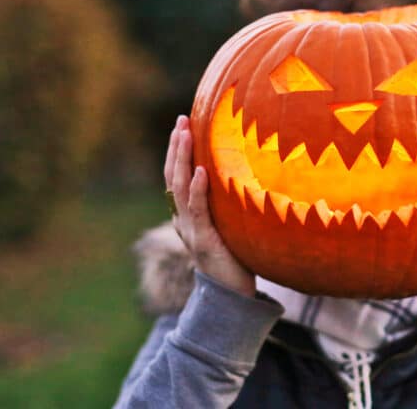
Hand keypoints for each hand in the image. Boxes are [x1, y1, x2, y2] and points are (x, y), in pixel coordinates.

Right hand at [165, 115, 255, 295]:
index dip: (177, 151)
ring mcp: (191, 230)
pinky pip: (199, 211)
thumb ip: (227, 204)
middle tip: (181, 120)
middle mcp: (183, 220)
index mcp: (187, 215)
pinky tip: (202, 171)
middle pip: (173, 177)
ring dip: (182, 159)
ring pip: (180, 188)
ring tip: (185, 134)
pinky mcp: (205, 241)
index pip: (176, 177)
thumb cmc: (236, 258)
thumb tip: (243, 175)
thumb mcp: (229, 225)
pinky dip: (198, 189)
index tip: (183, 125)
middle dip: (176, 147)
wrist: (233, 296)